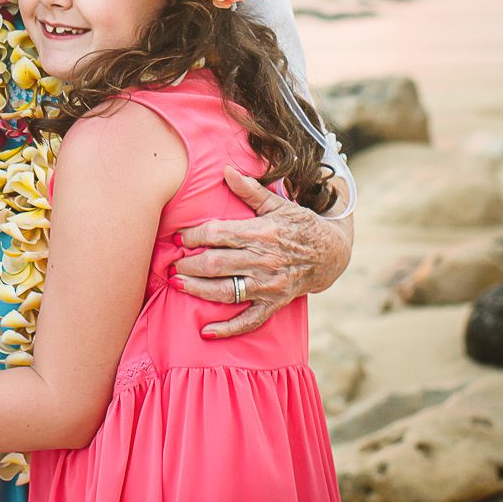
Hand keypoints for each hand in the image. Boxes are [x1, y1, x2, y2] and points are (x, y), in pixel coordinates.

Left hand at [173, 165, 351, 338]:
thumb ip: (250, 190)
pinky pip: (249, 320)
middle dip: (188, 265)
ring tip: (176, 285)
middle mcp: (262, 260)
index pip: (217, 234)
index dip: (194, 236)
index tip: (179, 237)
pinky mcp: (274, 303)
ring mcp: (268, 285)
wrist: (331, 253)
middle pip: (215, 264)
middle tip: (171, 264)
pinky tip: (206, 332)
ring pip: (225, 291)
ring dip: (197, 290)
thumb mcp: (277, 203)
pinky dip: (228, 329)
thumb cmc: (300, 224)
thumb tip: (226, 169)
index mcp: (260, 233)